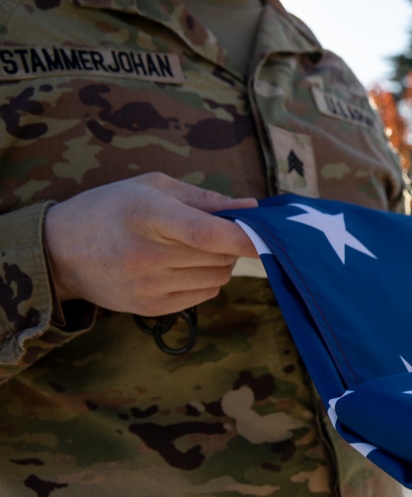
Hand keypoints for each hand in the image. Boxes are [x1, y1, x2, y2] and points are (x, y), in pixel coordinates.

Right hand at [44, 172, 257, 315]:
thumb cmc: (111, 208)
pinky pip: (203, 296)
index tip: (267, 235)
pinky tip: (186, 267)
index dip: (243, 238)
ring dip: (221, 263)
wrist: (59, 251)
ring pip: (217, 278)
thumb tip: (251, 210)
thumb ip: (204, 198)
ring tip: (198, 248)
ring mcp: (147, 286)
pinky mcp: (149, 308)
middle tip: (219, 232)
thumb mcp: (151, 187)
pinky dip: (207, 281)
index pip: (206, 234)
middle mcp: (146, 254)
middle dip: (231, 244)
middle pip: (219, 257)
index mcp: (146, 214)